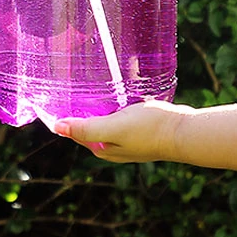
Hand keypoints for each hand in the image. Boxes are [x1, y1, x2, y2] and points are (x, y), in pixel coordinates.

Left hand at [53, 100, 189, 163]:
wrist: (186, 131)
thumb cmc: (149, 130)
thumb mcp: (113, 128)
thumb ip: (87, 128)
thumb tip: (57, 127)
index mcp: (102, 149)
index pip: (73, 131)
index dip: (61, 117)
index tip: (50, 99)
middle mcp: (112, 147)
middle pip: (86, 126)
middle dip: (75, 111)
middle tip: (64, 88)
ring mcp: (126, 139)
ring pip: (101, 119)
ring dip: (93, 107)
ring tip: (82, 87)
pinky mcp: (138, 129)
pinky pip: (116, 115)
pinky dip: (109, 105)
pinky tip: (110, 93)